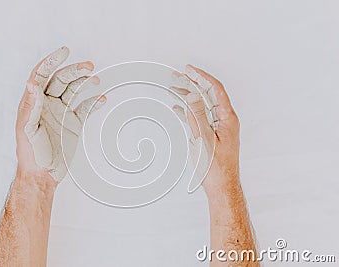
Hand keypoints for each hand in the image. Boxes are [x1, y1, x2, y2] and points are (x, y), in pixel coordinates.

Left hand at [15, 47, 105, 181]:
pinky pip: (85, 108)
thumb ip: (31, 107)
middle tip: (88, 67)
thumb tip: (32, 85)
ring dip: (85, 83)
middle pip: (62, 80)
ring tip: (95, 79)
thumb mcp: (28, 130)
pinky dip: (94, 102)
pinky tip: (101, 98)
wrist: (43, 175)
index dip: (52, 62)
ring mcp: (61, 113)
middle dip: (74, 71)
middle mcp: (48, 105)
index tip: (63, 52)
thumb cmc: (31, 154)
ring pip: (74, 91)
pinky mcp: (73, 124)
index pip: (43, 75)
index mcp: (34, 103)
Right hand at [171, 65, 239, 194]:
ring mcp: (218, 127)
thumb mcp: (205, 140)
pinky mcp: (212, 134)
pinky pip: (200, 118)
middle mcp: (224, 120)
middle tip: (178, 76)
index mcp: (227, 119)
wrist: (222, 186)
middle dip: (193, 84)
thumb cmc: (217, 168)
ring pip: (202, 106)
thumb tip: (193, 96)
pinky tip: (178, 107)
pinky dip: (189, 111)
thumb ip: (198, 117)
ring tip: (174, 88)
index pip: (216, 90)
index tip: (189, 69)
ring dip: (189, 97)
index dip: (202, 77)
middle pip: (208, 95)